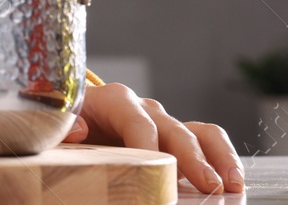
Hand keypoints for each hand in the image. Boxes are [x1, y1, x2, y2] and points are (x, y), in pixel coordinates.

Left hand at [63, 81, 242, 194]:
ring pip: (200, 132)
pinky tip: (232, 182)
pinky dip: (222, 158)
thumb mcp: (55, 122)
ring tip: (232, 185)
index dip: (148, 143)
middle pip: (173, 129)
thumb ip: (60, 126)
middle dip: (191, 157)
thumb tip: (77, 129)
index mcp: (113, 101)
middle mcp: (144, 108)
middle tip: (209, 185)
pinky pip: (207, 141)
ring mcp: (164, 123)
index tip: (155, 166)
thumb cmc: (64, 122)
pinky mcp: (175, 138)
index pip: (136, 120)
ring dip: (218, 157)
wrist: (70, 119)